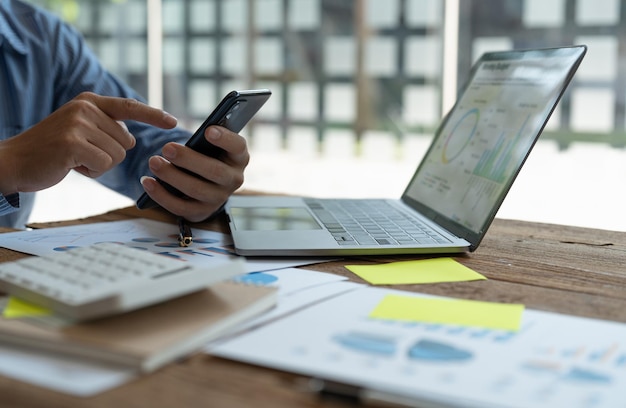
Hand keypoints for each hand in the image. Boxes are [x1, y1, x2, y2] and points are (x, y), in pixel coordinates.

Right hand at [0, 92, 176, 194]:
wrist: (15, 161)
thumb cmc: (52, 150)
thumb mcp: (79, 130)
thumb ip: (105, 128)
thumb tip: (133, 140)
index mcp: (89, 101)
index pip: (129, 107)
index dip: (153, 115)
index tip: (173, 122)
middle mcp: (85, 108)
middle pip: (126, 142)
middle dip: (109, 155)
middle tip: (80, 153)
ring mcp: (78, 124)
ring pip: (117, 156)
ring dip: (99, 164)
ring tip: (74, 158)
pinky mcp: (73, 143)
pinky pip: (105, 165)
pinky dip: (91, 172)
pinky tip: (71, 166)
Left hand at [140, 126, 249, 221]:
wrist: (205, 183)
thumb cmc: (206, 156)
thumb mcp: (211, 146)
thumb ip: (205, 139)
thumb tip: (192, 136)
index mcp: (238, 157)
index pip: (237, 147)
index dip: (225, 139)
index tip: (208, 130)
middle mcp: (233, 179)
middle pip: (214, 171)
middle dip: (189, 160)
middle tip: (166, 148)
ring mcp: (218, 198)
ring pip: (196, 190)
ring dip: (172, 176)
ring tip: (153, 162)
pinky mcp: (201, 212)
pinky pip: (180, 207)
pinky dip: (161, 195)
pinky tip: (147, 182)